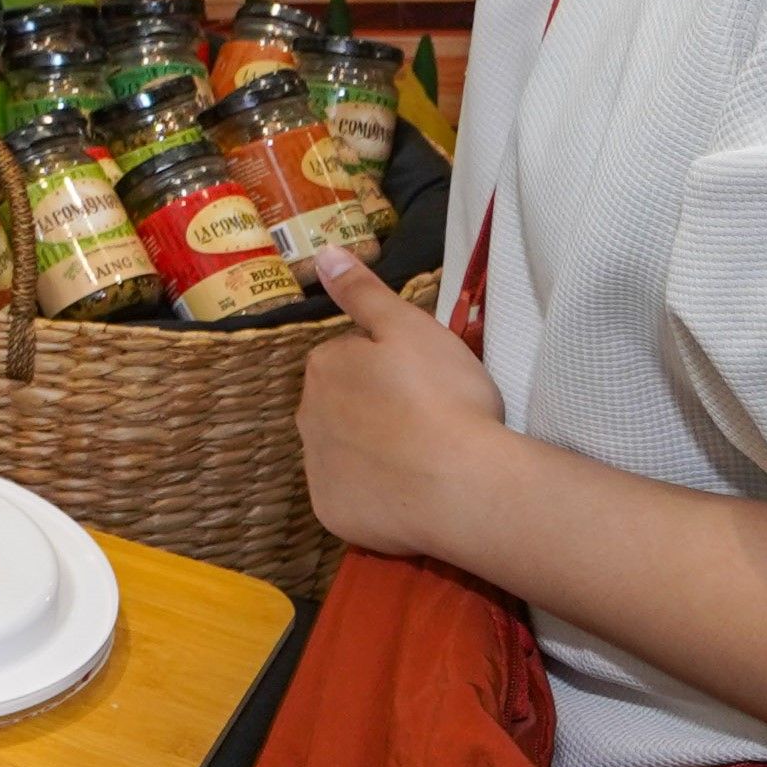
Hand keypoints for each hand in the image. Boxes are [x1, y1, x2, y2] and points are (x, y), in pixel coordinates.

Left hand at [296, 250, 512, 560]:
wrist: (460, 485)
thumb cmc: (443, 397)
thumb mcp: (409, 327)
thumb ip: (363, 292)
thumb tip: (322, 254)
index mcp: (323, 367)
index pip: (350, 356)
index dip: (391, 366)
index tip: (425, 379)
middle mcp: (306, 416)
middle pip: (341, 402)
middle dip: (376, 406)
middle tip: (429, 416)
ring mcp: (316, 468)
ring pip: (345, 449)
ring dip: (374, 449)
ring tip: (423, 456)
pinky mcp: (331, 512)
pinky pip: (351, 495)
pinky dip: (375, 492)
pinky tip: (410, 491)